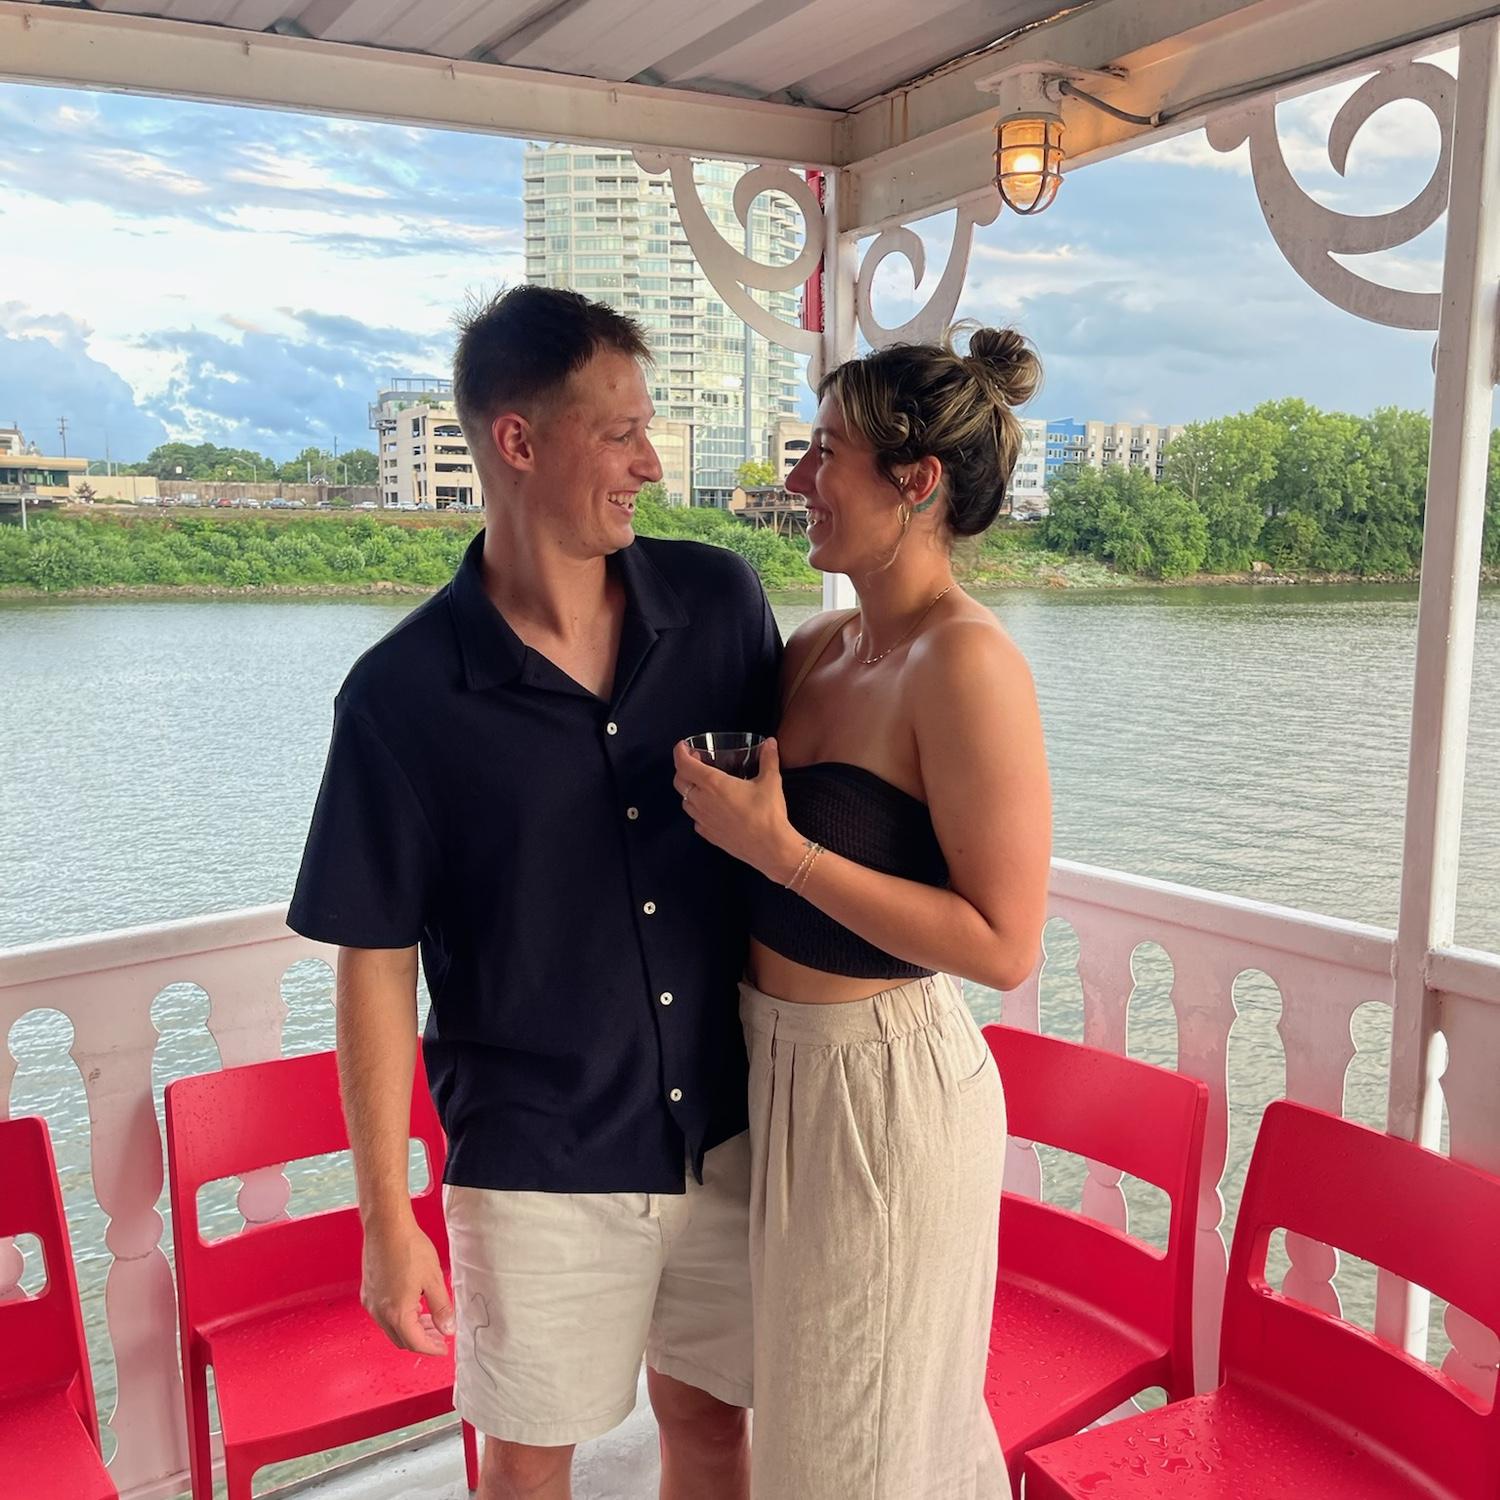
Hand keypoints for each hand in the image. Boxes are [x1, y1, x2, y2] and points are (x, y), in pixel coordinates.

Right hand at [360, 1213, 455, 1356]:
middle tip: (439, 1334)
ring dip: (410, 1329)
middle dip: (422, 1340)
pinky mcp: (368, 1293)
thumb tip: (448, 1328)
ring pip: (391, 1328)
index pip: (416, 1343)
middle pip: (402, 1339)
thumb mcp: (433, 1279)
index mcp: (397, 1313)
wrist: (387, 1227)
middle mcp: (380, 1312)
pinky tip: (413, 1305)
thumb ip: (442, 1308)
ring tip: (429, 1319)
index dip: (432, 1348)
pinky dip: (399, 1317)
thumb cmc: (409, 1248)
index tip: (443, 1347)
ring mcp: (371, 1303)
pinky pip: (383, 1315)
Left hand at [673, 736, 803, 881]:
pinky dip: (699, 810)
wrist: (770, 848)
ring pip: (685, 801)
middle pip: (679, 781)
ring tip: (705, 785)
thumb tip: (771, 742)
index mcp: (713, 784)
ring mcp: (702, 820)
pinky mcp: (707, 835)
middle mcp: (701, 801)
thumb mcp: (771, 781)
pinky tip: (713, 809)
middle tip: (698, 762)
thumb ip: (769, 759)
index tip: (683, 746)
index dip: (679, 752)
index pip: (684, 764)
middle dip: (684, 769)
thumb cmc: (767, 812)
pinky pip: (695, 819)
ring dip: (690, 789)